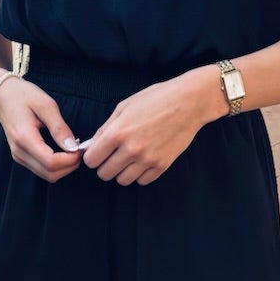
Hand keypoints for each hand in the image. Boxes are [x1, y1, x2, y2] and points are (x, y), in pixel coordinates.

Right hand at [0, 78, 81, 181]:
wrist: (3, 96)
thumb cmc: (24, 96)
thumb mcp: (46, 105)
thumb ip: (59, 128)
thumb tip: (73, 148)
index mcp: (24, 138)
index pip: (51, 162)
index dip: (70, 160)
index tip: (80, 148)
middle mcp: (19, 151)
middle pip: (50, 174)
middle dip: (70, 165)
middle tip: (80, 149)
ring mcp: (19, 156)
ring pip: (47, 175)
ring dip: (64, 167)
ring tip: (72, 149)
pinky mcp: (21, 157)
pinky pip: (42, 170)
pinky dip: (56, 166)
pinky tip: (62, 151)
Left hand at [81, 71, 218, 185]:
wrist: (189, 103)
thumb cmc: (156, 99)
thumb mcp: (124, 107)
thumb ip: (105, 128)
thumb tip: (90, 145)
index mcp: (118, 132)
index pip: (91, 160)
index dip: (92, 156)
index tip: (97, 152)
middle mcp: (131, 149)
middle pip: (104, 174)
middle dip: (105, 165)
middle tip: (112, 155)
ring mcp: (147, 159)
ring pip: (122, 180)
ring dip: (121, 171)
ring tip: (128, 158)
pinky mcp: (162, 166)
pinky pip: (142, 181)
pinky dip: (139, 174)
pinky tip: (142, 161)